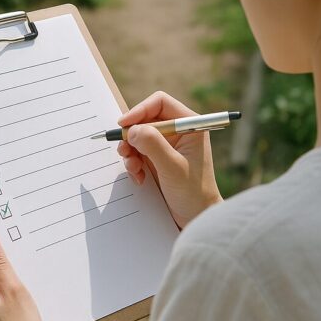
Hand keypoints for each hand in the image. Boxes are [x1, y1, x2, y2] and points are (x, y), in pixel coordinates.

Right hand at [117, 91, 222, 227]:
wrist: (196, 217)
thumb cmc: (193, 192)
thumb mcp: (172, 167)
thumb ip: (153, 145)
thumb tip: (133, 129)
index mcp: (189, 125)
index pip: (160, 103)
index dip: (140, 110)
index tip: (124, 125)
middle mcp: (178, 132)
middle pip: (145, 119)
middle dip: (132, 135)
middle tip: (124, 151)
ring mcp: (167, 146)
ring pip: (138, 136)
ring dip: (131, 152)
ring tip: (133, 168)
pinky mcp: (158, 159)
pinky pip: (137, 153)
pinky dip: (133, 164)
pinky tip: (139, 178)